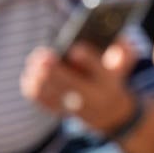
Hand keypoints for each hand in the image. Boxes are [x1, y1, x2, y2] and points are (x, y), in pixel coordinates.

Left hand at [21, 37, 139, 136]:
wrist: (112, 114)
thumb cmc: (113, 78)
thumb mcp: (124, 65)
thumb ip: (124, 50)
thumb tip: (121, 38)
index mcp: (108, 82)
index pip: (98, 70)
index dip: (87, 59)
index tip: (75, 49)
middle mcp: (92, 97)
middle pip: (72, 85)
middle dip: (56, 71)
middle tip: (44, 56)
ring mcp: (76, 108)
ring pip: (55, 96)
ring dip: (42, 80)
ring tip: (34, 64)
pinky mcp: (63, 112)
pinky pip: (46, 104)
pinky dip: (36, 91)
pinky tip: (29, 77)